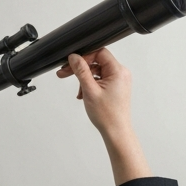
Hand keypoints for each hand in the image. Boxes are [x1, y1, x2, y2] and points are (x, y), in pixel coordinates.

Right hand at [56, 48, 151, 185]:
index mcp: (118, 71)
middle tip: (65, 73)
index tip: (71, 62)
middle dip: (80, 68)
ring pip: (97, 71)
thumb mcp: (89, 90)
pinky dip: (91, 84)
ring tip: (78, 91)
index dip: (84, 56)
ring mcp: (119, 80)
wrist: (116, 133)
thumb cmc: (107, 115)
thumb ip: (81, 71)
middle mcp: (120, 73)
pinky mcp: (116, 87)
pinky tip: (83, 94)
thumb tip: (74, 57)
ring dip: (85, 78)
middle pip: (97, 62)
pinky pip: (101, 79)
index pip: (99, 53)